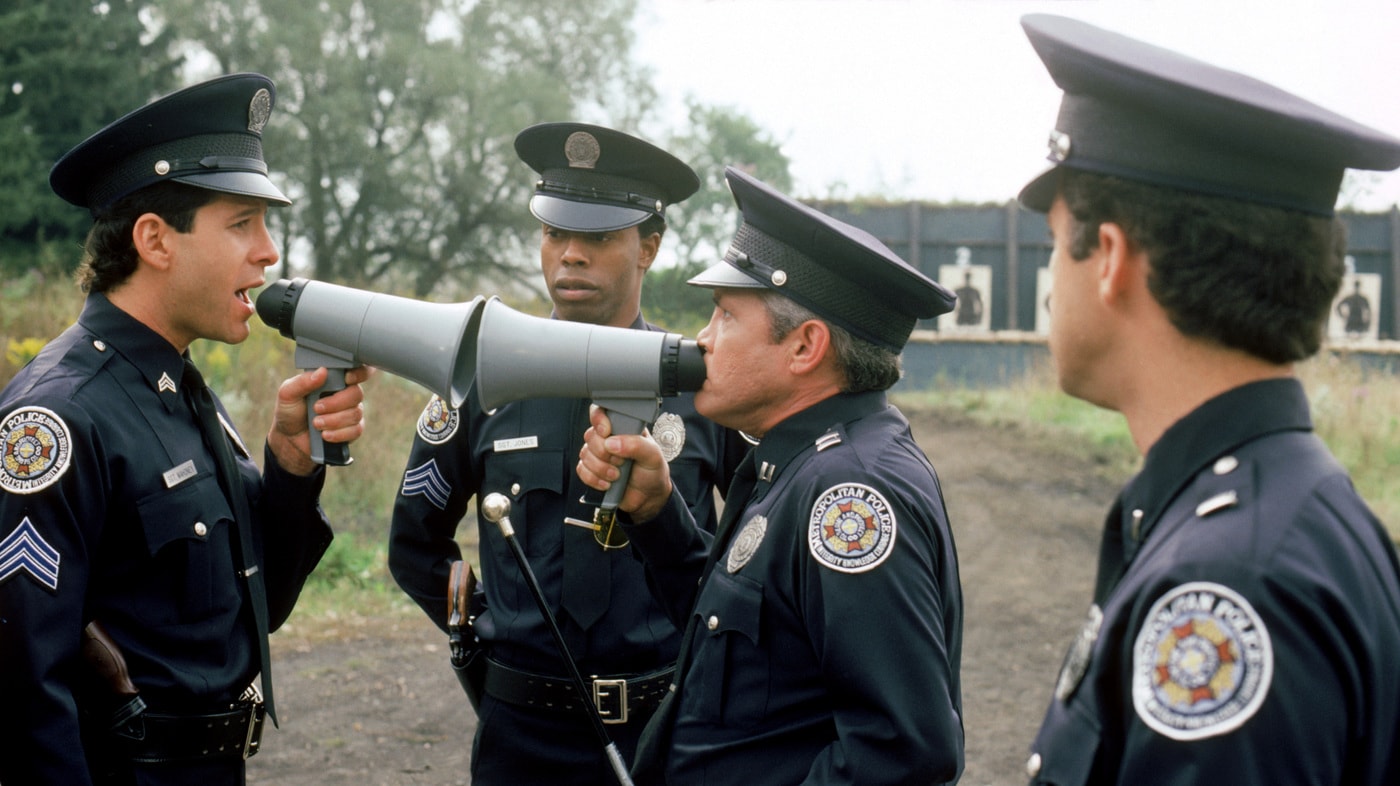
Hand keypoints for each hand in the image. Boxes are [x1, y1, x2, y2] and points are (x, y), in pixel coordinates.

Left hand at [268, 366, 372, 475]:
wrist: (289, 438)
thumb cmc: (290, 412)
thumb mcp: (288, 394)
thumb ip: (302, 382)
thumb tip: (322, 371)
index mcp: (333, 380)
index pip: (358, 371)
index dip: (359, 373)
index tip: (346, 379)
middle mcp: (346, 394)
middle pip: (356, 394)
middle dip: (336, 403)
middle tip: (316, 408)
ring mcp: (351, 412)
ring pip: (355, 414)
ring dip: (334, 420)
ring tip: (316, 423)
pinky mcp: (352, 430)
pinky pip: (356, 430)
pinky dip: (339, 433)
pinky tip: (325, 434)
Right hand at [577, 405, 672, 522]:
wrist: (648, 498)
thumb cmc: (653, 472)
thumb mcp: (653, 455)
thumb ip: (636, 445)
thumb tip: (612, 443)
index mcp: (623, 427)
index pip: (602, 412)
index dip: (599, 419)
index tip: (606, 432)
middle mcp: (608, 438)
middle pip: (590, 435)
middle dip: (604, 452)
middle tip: (621, 461)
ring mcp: (599, 455)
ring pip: (585, 454)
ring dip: (601, 468)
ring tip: (617, 475)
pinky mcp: (592, 471)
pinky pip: (581, 470)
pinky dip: (594, 478)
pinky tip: (608, 483)